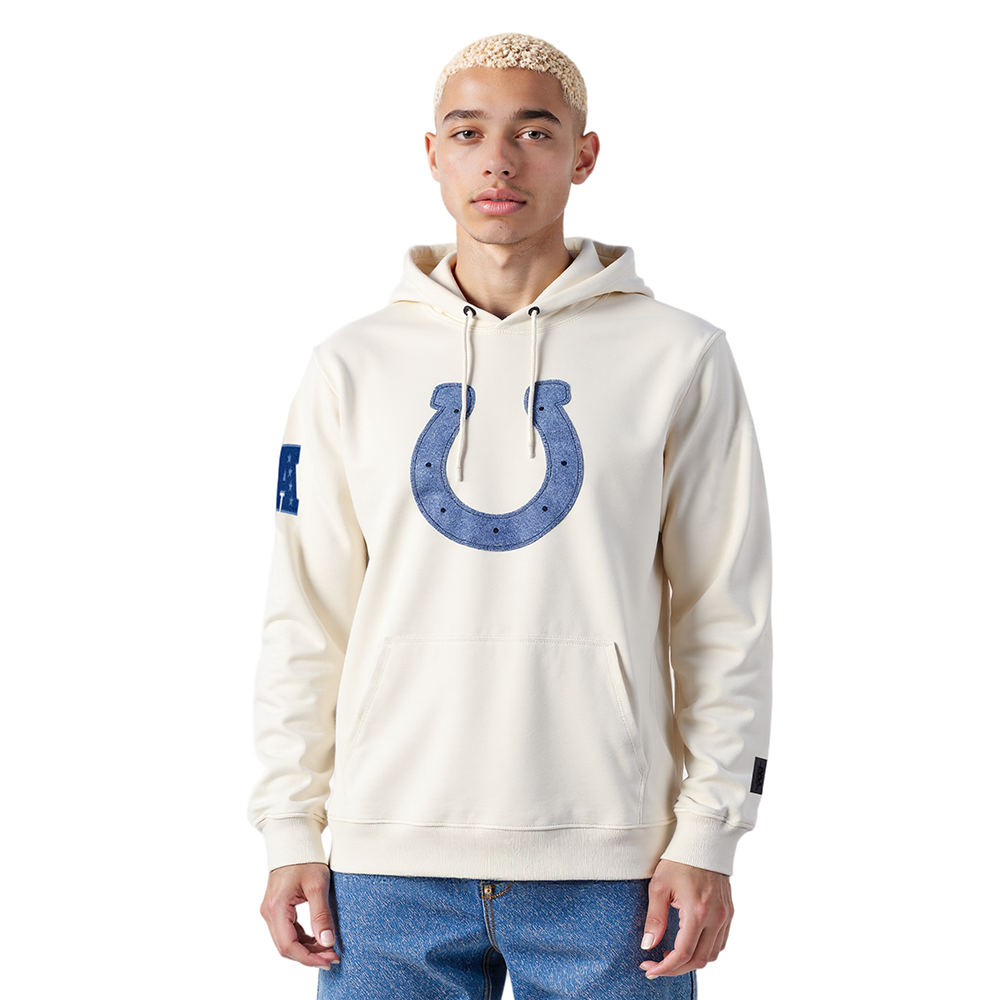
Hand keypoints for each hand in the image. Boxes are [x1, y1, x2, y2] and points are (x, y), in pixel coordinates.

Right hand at [259, 862, 339, 968]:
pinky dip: (302, 939)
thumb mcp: (318, 885)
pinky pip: (287, 932)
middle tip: (333, 957)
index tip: (329, 960)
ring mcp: (270, 911)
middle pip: (286, 947)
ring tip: (329, 949)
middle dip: (310, 955)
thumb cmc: (306, 859)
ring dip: (307, 949)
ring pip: (286, 941)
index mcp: (276, 907)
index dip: (309, 957)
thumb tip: (327, 942)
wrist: (295, 842)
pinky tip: (318, 939)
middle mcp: (268, 912)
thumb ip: (321, 915)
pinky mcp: (276, 909)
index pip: (288, 945)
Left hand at [638, 858, 732, 977]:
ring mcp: (725, 915)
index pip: (682, 953)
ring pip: (713, 955)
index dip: (665, 967)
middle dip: (676, 968)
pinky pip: (720, 942)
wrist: (703, 841)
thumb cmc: (679, 860)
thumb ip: (655, 919)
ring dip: (692, 961)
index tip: (649, 969)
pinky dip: (705, 950)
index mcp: (697, 911)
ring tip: (671, 956)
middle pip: (699, 960)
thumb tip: (647, 945)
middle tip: (656, 965)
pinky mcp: (729, 912)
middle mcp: (716, 917)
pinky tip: (689, 944)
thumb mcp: (659, 886)